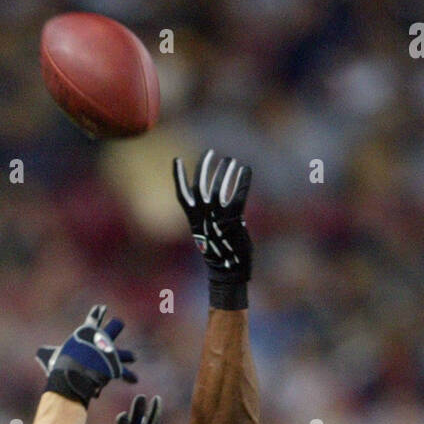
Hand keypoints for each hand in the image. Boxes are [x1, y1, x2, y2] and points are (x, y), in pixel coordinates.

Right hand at [36, 304, 136, 407]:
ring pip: (124, 353)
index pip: (93, 319)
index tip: (101, 308)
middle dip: (115, 326)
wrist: (74, 372)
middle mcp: (102, 340)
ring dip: (128, 356)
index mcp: (87, 334)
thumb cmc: (61, 362)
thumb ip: (47, 353)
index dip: (97, 314)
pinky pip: (124, 373)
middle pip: (114, 328)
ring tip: (133, 357)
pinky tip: (135, 380)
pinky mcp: (115, 367)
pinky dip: (128, 377)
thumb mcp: (50, 355)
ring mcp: (110, 353)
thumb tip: (40, 353)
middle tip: (118, 324)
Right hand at [173, 149, 251, 305]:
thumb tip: (216, 199)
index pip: (183, 194)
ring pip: (219, 187)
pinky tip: (247, 169)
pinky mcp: (233, 220)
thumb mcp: (208, 233)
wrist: (228, 271)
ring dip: (225, 171)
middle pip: (200, 185)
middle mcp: (203, 217)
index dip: (179, 177)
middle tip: (210, 152)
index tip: (177, 160)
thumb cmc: (220, 253)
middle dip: (204, 166)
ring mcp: (217, 218)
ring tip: (231, 160)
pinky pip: (238, 195)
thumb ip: (209, 215)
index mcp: (194, 220)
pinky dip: (243, 180)